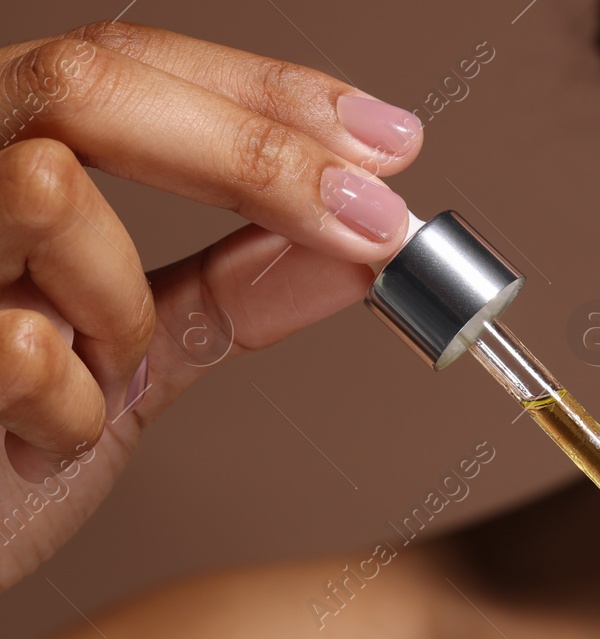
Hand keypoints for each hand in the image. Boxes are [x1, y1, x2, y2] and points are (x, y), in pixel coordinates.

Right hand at [0, 21, 422, 588]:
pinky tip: (40, 444)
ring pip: (48, 189)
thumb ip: (232, 291)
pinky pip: (20, 349)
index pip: (131, 61)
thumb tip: (362, 243)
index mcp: (5, 150)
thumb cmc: (2, 446)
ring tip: (96, 374)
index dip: (268, 93)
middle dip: (257, 157)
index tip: (390, 146)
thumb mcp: (135, 352)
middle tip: (369, 227)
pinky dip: (70, 417)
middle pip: (91, 84)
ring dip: (117, 305)